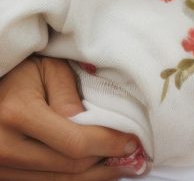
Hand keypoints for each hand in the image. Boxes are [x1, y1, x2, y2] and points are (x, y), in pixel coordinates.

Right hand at [0, 56, 140, 178]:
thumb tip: (95, 128)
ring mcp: (1, 167)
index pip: (74, 142)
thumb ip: (69, 97)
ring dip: (92, 177)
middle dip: (105, 163)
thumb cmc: (22, 72)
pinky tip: (93, 171)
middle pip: (68, 167)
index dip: (108, 144)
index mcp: (18, 115)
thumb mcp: (48, 71)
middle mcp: (5, 147)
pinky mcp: (4, 176)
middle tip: (134, 157)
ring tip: (119, 167)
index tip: (133, 142)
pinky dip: (72, 179)